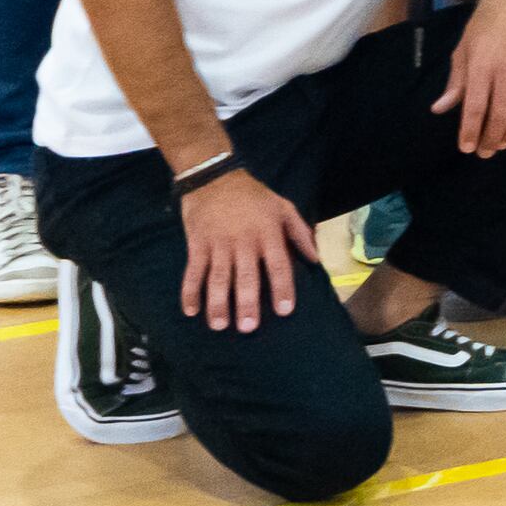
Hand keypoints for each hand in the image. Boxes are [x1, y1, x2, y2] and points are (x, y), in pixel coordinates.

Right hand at [178, 166, 309, 331]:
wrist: (214, 178)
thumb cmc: (254, 196)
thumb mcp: (283, 207)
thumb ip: (300, 232)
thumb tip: (315, 259)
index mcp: (268, 234)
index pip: (278, 265)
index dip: (282, 288)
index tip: (284, 311)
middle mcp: (243, 242)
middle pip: (246, 276)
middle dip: (246, 303)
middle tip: (248, 327)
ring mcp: (218, 244)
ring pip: (218, 278)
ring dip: (217, 303)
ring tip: (219, 326)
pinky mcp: (196, 245)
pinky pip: (193, 271)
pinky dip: (190, 291)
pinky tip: (190, 311)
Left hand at [434, 0, 505, 153]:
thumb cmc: (482, 28)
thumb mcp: (461, 51)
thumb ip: (455, 83)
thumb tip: (440, 109)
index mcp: (481, 67)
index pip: (475, 107)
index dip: (470, 131)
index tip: (466, 148)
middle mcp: (505, 72)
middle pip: (500, 114)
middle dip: (491, 138)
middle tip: (484, 153)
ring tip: (501, 145)